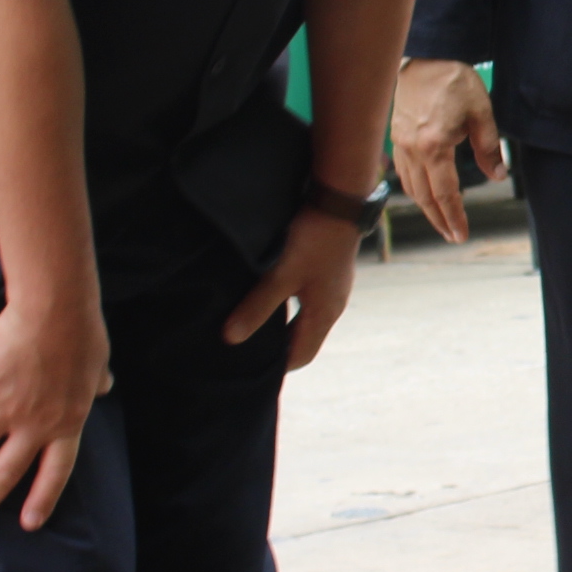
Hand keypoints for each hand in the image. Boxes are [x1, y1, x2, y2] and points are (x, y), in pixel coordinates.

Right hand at [0, 300, 110, 530]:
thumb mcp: (97, 365)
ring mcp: (8, 406)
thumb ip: (96, 383)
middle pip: (8, 469)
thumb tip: (105, 387)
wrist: (58, 310)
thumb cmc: (82, 333)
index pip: (57, 469)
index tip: (30, 522)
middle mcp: (36, 422)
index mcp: (67, 421)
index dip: (43, 496)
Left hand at [225, 207, 360, 361]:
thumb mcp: (280, 275)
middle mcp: (333, 304)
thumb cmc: (313, 240)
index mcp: (324, 314)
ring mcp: (333, 286)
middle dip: (280, 349)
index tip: (253, 370)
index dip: (279, 367)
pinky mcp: (328, 269)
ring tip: (256, 323)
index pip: (302, 355)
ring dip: (284, 325)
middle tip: (250, 350)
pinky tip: (273, 294)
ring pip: (306, 318)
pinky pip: (309, 299)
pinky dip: (290, 306)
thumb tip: (231, 339)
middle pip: (305, 338)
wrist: (340, 200)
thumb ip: (257, 307)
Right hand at [393, 57, 505, 242]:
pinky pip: (403, 172)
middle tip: (452, 236)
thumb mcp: (482, 113)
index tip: (461, 234)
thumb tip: (498, 176)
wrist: (425, 58)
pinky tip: (424, 194)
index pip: (445, 192)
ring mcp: (400, 143)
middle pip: (424, 196)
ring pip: (410, 186)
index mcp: (435, 146)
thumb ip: (489, 148)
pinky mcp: (396, 136)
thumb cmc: (454, 81)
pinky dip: (413, 188)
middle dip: (439, 219)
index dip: (454, 216)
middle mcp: (412, 149)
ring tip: (441, 220)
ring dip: (425, 207)